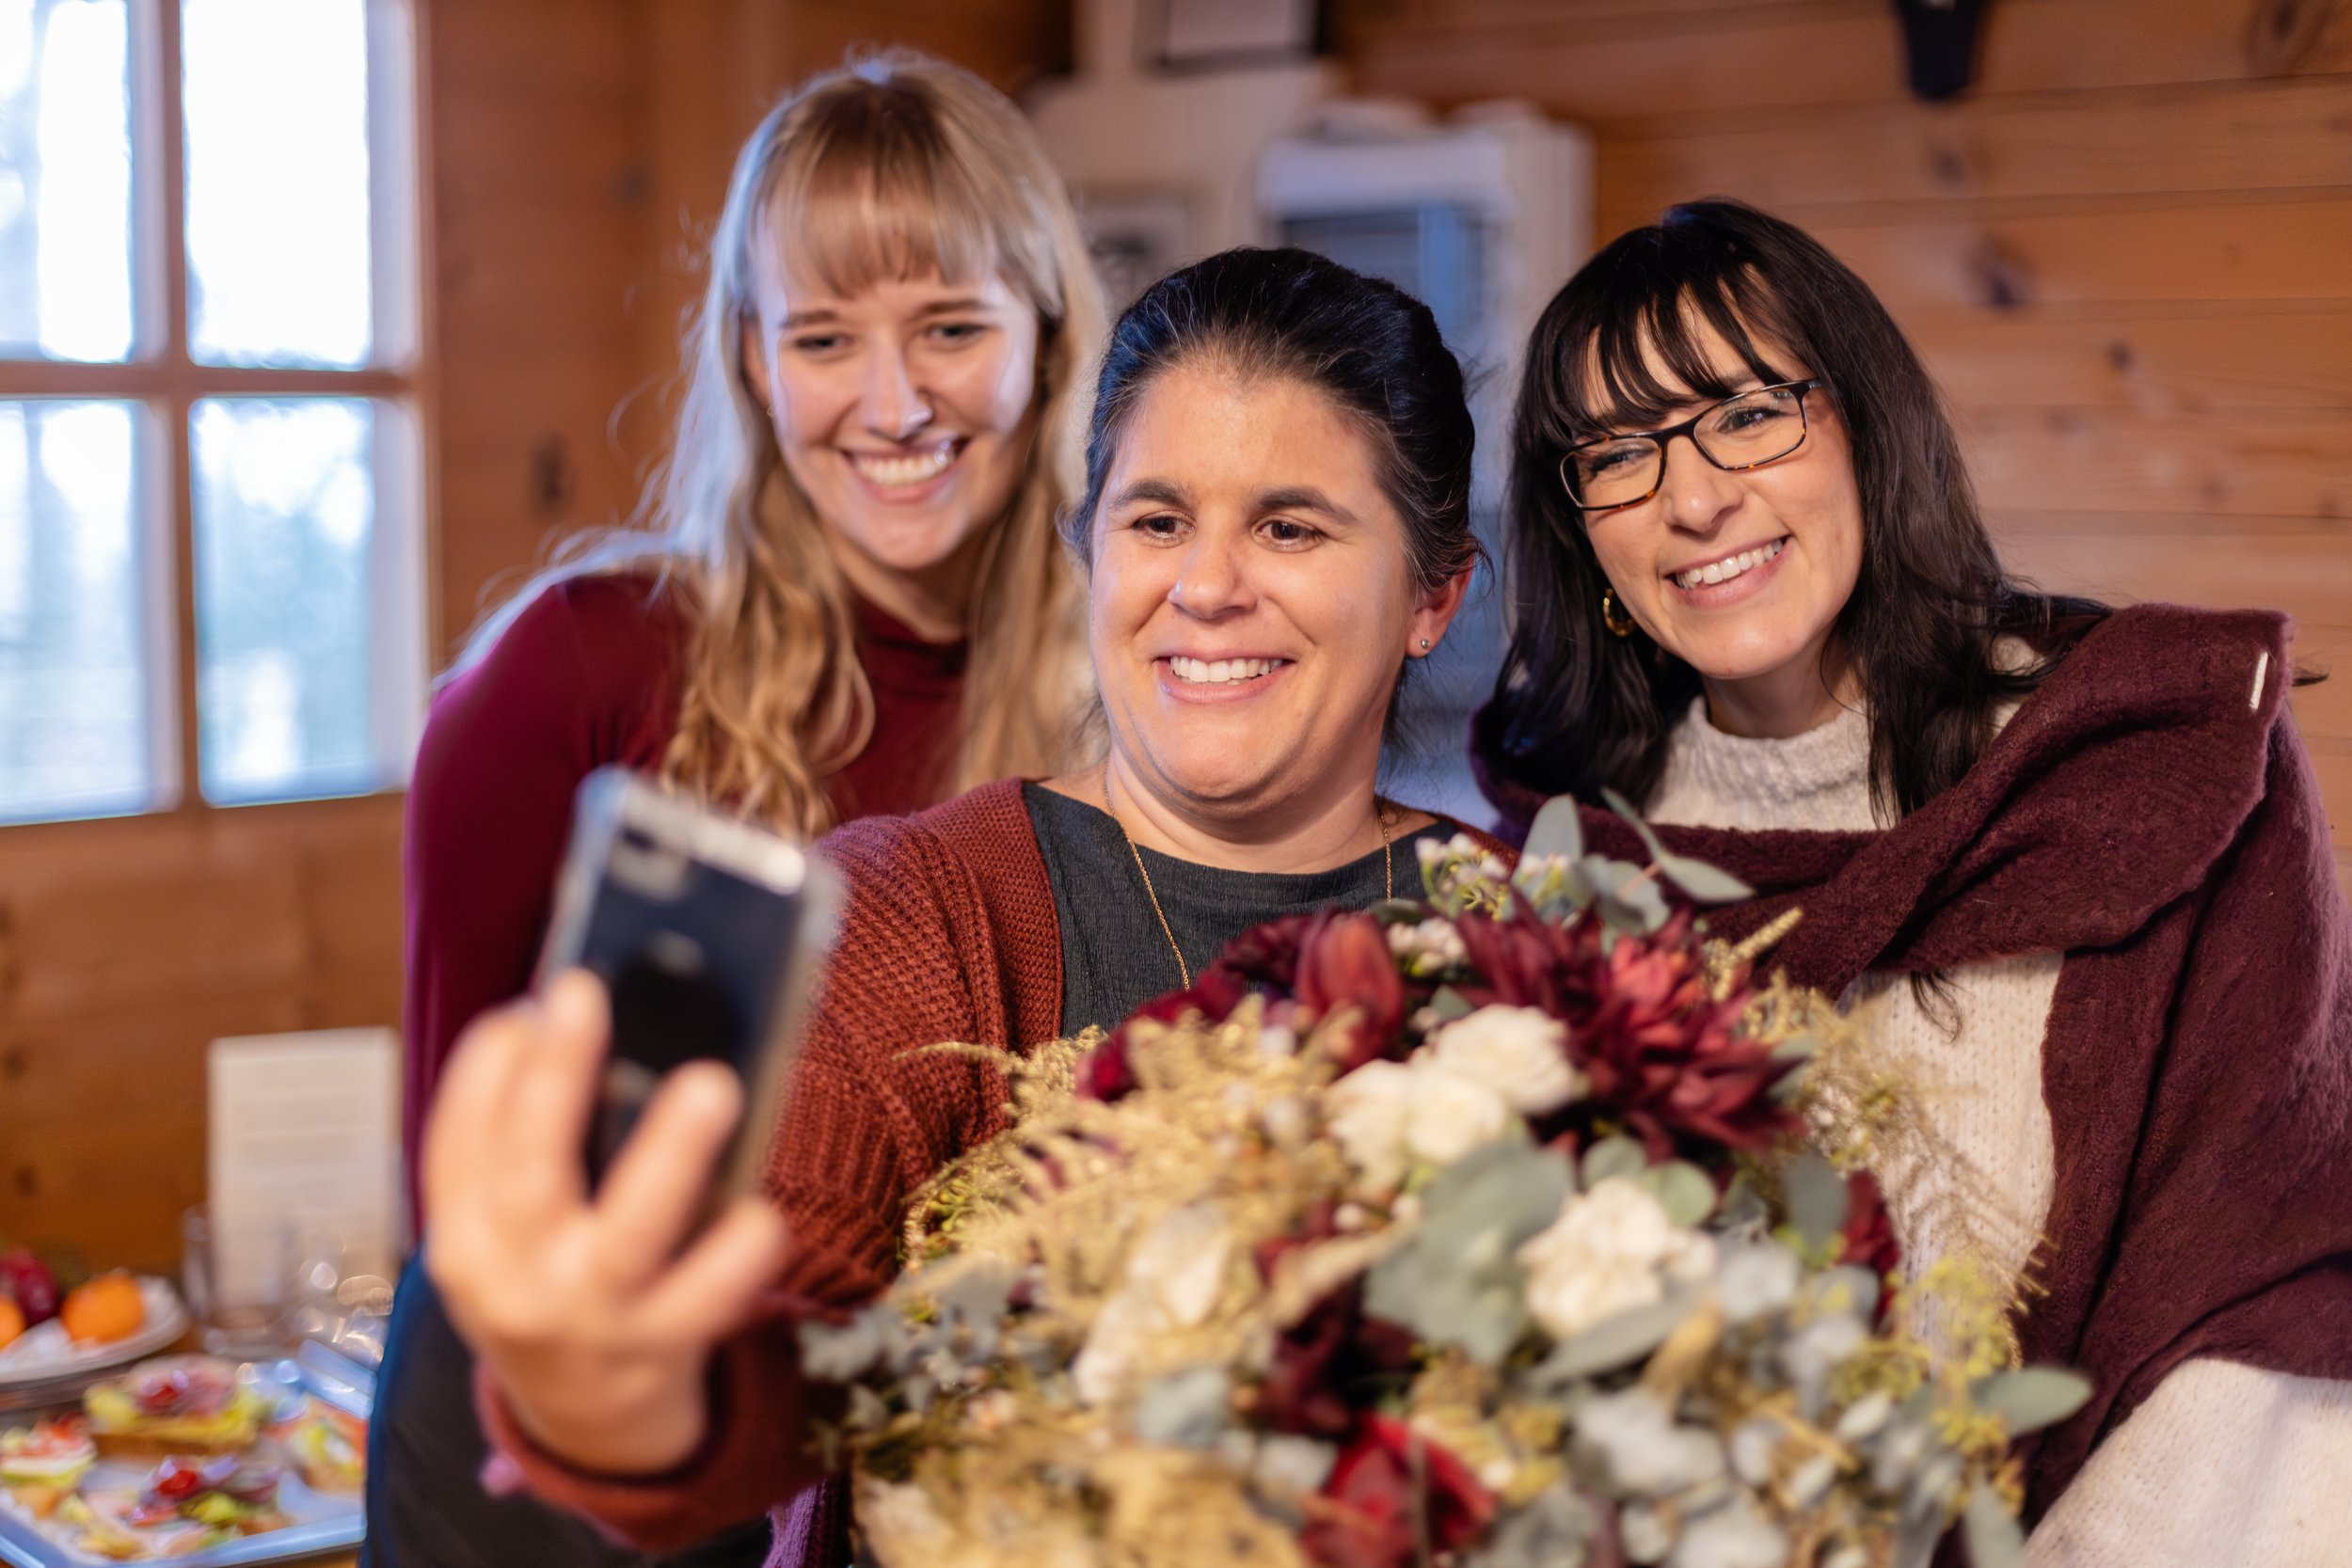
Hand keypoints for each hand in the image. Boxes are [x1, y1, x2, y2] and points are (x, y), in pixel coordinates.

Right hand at [422, 970, 791, 1474]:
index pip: (455, 1149)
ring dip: (668, 1157)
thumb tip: (598, 1024)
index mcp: (465, 1243)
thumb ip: (532, 1154)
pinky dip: (736, 1255)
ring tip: (711, 1085)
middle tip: (586, 996)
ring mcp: (589, 1320)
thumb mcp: (512, 1236)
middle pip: (529, 1173)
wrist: (586, 1425)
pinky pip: (705, 1300)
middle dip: (555, 1080)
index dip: (484, 1073)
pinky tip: (761, 1211)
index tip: (526, 1006)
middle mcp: (514, 1284)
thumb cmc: (554, 1291)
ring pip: (626, 1236)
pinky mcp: (658, 1351)